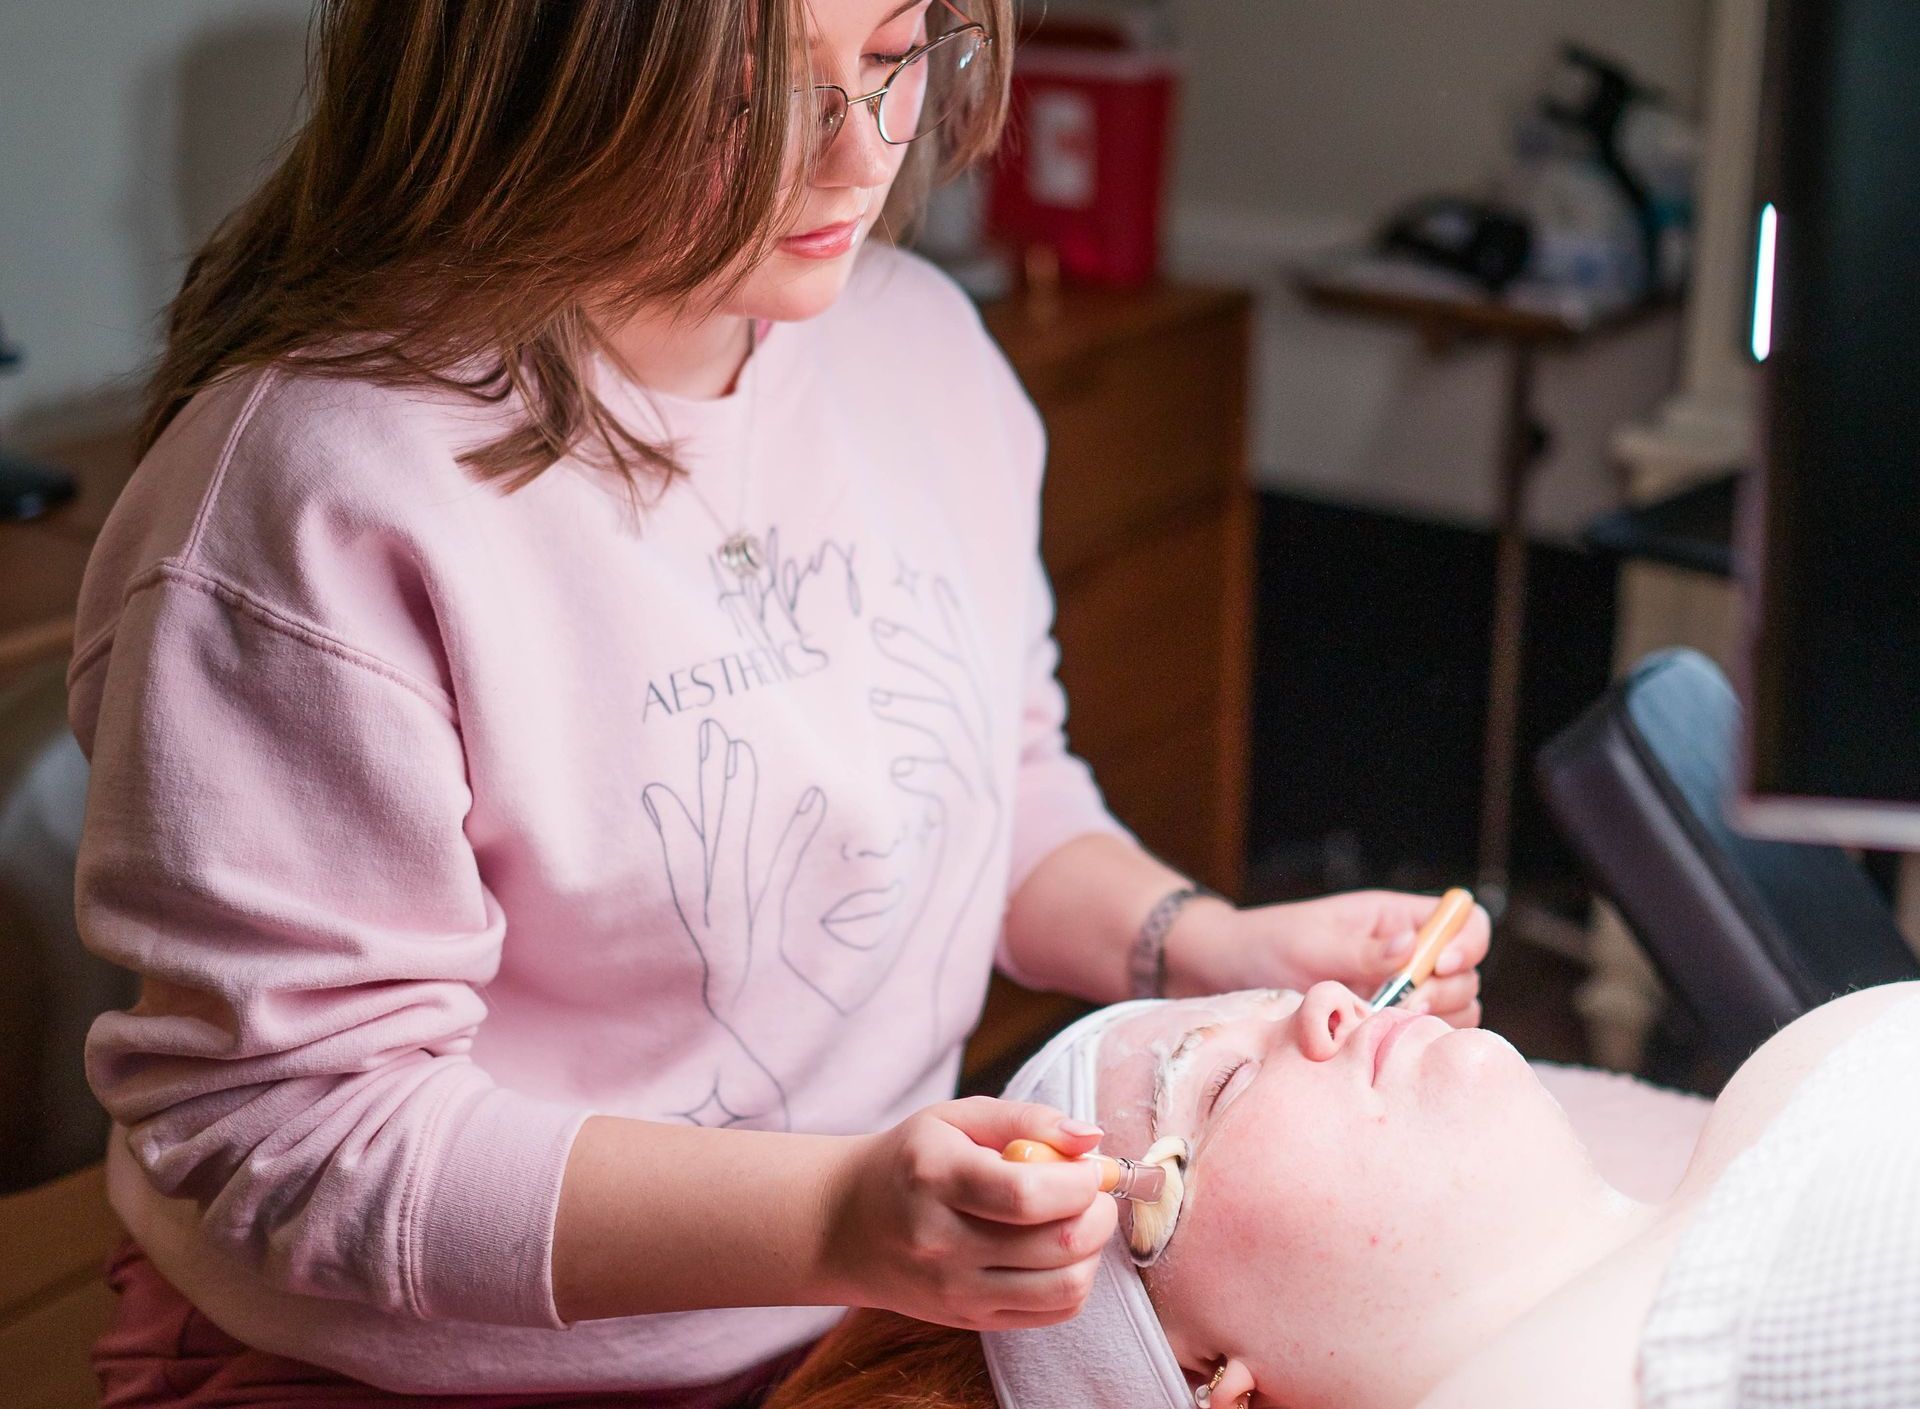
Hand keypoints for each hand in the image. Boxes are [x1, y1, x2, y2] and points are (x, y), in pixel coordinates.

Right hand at [818, 1096, 1117, 1331]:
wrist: (845, 1224)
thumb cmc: (910, 1161)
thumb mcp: (955, 1118)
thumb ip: (1027, 1119)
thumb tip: (1092, 1138)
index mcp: (936, 1178)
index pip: (1026, 1195)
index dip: (1079, 1182)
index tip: (1088, 1167)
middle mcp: (942, 1242)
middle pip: (1055, 1244)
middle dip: (1097, 1213)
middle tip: (1092, 1191)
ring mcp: (955, 1290)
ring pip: (1064, 1287)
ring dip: (1092, 1251)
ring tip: (1077, 1220)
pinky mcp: (969, 1320)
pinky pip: (1052, 1313)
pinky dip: (1075, 1281)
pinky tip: (1058, 1251)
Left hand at [1166, 890, 1490, 1027]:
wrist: (1226, 975)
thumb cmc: (1268, 945)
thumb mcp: (1313, 944)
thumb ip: (1363, 950)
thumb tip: (1411, 947)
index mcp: (1397, 919)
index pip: (1465, 923)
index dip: (1465, 944)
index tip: (1437, 966)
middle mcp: (1407, 957)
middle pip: (1467, 976)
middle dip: (1443, 993)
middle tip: (1398, 1006)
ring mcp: (1398, 995)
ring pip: (1451, 1013)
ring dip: (1429, 1023)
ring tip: (1380, 1026)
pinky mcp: (1383, 1027)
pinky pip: (1420, 1039)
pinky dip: (1411, 1044)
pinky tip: (1378, 1046)